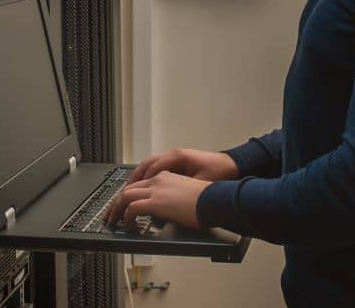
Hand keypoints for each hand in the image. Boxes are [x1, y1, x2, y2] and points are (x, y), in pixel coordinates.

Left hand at [104, 171, 211, 228]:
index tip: (123, 205)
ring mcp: (155, 190)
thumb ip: (173, 199)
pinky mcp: (155, 202)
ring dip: (116, 209)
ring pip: (125, 196)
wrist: (214, 200)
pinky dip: (126, 216)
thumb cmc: (207, 200)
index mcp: (165, 177)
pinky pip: (132, 208)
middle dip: (117, 202)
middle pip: (128, 188)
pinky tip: (128, 224)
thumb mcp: (186, 195)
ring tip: (114, 220)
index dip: (128, 195)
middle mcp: (157, 180)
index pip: (139, 184)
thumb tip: (168, 212)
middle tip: (112, 214)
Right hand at [125, 148, 239, 185]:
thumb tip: (168, 200)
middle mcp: (173, 155)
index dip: (142, 183)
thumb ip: (183, 190)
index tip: (133, 196)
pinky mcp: (176, 162)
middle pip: (146, 165)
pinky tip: (142, 185)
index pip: (153, 168)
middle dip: (133, 181)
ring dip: (137, 177)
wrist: (232, 165)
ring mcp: (173, 157)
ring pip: (148, 165)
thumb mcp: (201, 183)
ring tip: (127, 191)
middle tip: (122, 195)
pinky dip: (145, 175)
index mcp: (177, 157)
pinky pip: (155, 166)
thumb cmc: (219, 173)